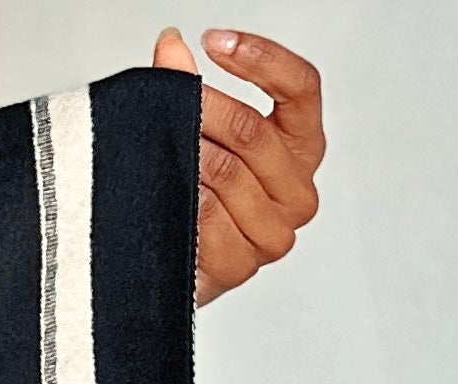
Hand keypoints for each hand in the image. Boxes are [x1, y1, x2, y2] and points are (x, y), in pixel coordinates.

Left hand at [154, 27, 324, 305]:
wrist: (172, 269)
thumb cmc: (196, 194)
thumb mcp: (200, 133)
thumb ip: (188, 87)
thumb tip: (170, 44)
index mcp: (303, 147)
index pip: (301, 87)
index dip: (261, 58)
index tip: (215, 40)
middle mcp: (298, 191)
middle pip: (251, 131)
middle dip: (201, 110)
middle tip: (164, 99)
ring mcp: (273, 233)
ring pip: (224, 174)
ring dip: (184, 157)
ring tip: (154, 148)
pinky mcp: (240, 265)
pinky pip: (203, 219)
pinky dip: (177, 200)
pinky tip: (159, 191)